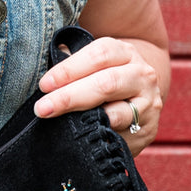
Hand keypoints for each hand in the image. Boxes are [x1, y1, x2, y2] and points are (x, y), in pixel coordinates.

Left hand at [33, 36, 162, 155]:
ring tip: (58, 124)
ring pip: (117, 112)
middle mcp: (142, 74)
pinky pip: (122, 136)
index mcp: (124, 52)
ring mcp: (148, 103)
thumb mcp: (91, 66)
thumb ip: (71, 64)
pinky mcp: (148, 130)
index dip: (69, 69)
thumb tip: (51, 57)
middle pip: (107, 83)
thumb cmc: (103, 79)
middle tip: (42, 108)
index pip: (99, 55)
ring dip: (84, 119)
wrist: (140, 101)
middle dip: (70, 96)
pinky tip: (82, 138)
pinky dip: (100, 136)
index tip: (44, 85)